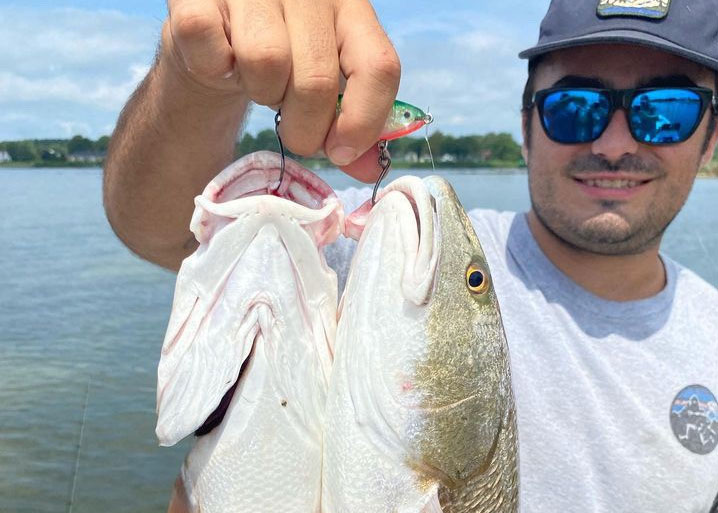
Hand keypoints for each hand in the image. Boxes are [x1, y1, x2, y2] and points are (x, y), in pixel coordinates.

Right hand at [163, 0, 400, 180]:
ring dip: (262, 93)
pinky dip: (215, 72)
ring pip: (266, 61)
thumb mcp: (324, 90)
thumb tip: (370, 169)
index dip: (363, 121)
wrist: (214, 39)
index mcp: (351, 8)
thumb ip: (349, 127)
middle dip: (305, 127)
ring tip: (259, 83)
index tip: (341, 151)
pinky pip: (212, 51)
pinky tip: (221, 63)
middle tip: (294, 129)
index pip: (378, 66)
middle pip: (318, 80)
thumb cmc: (280, 66)